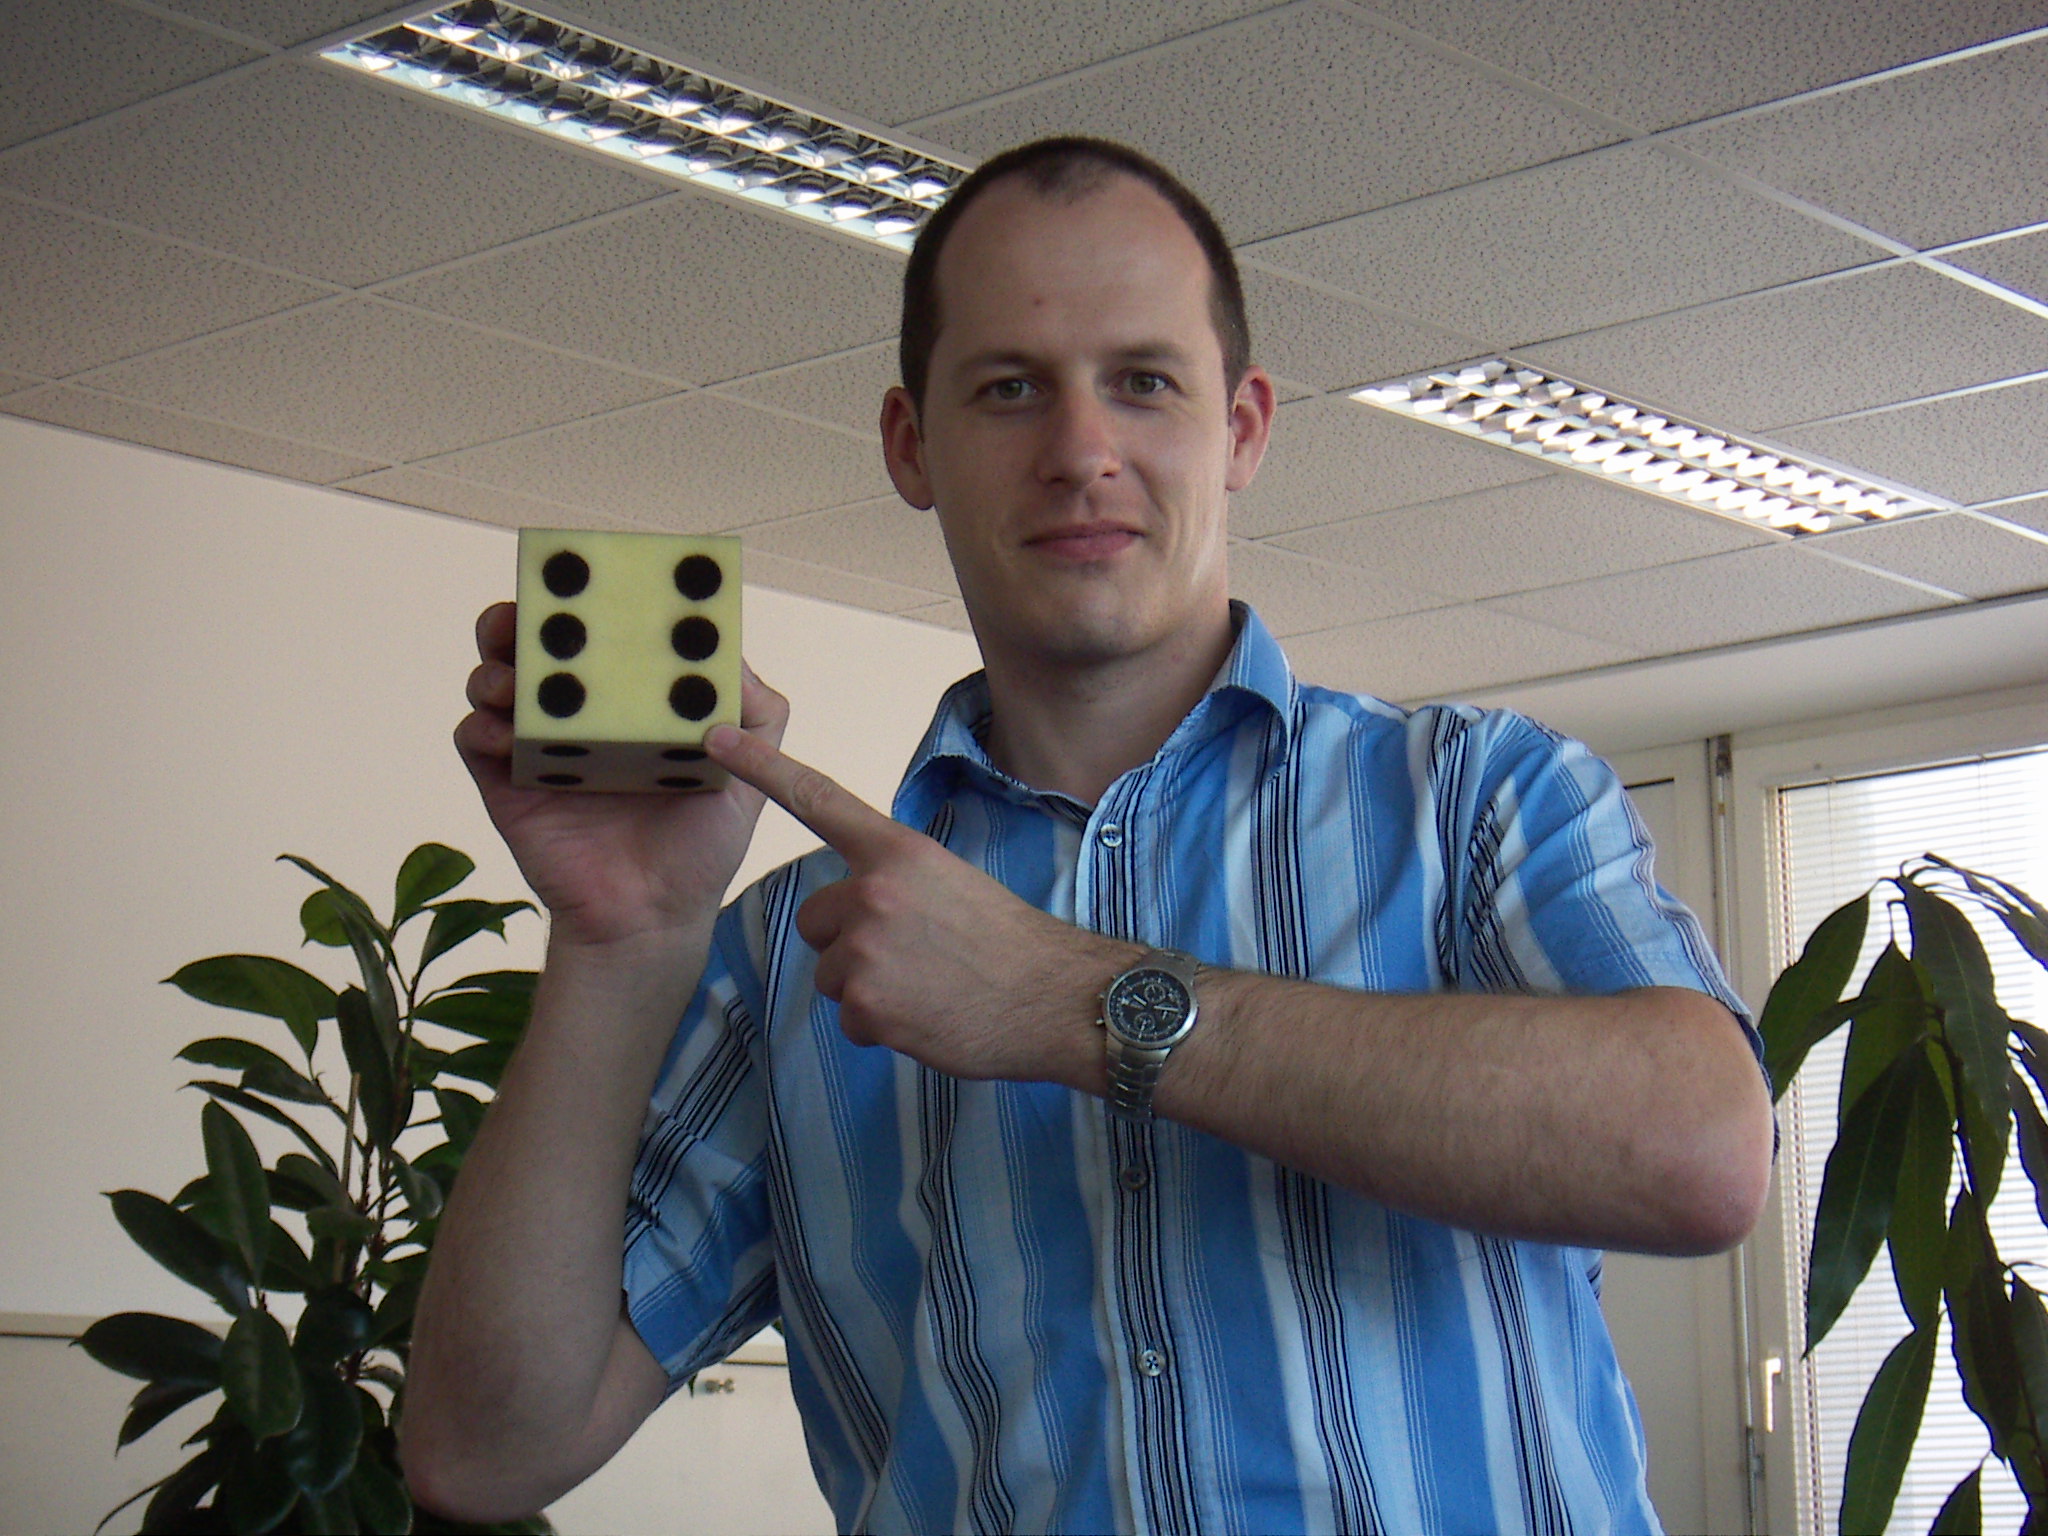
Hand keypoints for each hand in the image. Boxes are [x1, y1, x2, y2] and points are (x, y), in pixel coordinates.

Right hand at [455, 602, 787, 950]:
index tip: (586, 577)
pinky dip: (481, 725)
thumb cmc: (700, 845)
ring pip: (494, 683)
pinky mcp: (505, 784)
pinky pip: (475, 739)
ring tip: (509, 679)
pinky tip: (504, 732)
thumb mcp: (748, 775)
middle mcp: (580, 714)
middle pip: (534, 647)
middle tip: (523, 616)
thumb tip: (733, 651)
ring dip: (494, 668)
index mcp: (631, 702)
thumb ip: (757, 715)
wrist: (653, 918)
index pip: (602, 634)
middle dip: (520, 619)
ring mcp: (538, 747)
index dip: (588, 601)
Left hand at [705, 725, 1134, 1088]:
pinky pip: (851, 1017)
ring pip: (832, 972)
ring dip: (868, 987)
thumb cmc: (1006, 942)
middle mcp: (874, 892)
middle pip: (818, 919)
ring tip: (927, 987)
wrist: (1053, 998)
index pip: (820, 800)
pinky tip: (928, 1017)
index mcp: (898, 852)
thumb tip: (856, 908)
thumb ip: (893, 882)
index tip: (717, 736)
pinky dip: (884, 1025)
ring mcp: (867, 950)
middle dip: (849, 942)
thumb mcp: (949, 882)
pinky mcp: (867, 1005)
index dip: (763, 767)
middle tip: (913, 956)